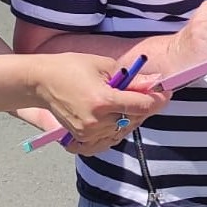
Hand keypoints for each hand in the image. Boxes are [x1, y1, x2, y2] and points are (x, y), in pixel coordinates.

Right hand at [27, 53, 169, 146]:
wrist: (40, 83)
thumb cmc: (70, 67)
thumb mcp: (103, 65)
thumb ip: (131, 78)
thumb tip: (155, 81)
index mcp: (102, 100)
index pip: (141, 105)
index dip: (158, 100)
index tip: (166, 93)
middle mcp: (96, 121)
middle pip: (134, 120)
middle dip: (144, 108)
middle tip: (147, 94)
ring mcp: (87, 133)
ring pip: (122, 131)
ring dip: (129, 119)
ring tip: (124, 103)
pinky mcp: (81, 140)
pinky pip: (108, 141)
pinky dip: (115, 131)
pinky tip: (115, 119)